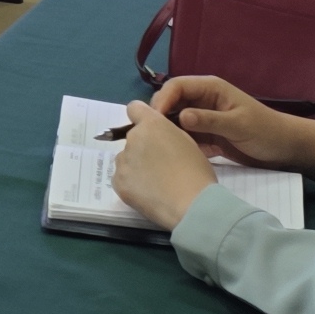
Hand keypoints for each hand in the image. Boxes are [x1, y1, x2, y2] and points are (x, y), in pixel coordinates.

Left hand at [109, 103, 217, 229]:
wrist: (192, 204)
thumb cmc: (197, 172)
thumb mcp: (188, 143)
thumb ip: (167, 134)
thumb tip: (158, 139)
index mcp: (152, 124)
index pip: (134, 108)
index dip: (141, 118)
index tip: (150, 132)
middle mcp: (133, 138)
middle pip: (132, 138)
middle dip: (142, 147)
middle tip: (159, 166)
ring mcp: (122, 160)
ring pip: (126, 159)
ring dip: (136, 166)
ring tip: (155, 183)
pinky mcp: (118, 182)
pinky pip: (121, 178)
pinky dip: (132, 184)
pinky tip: (148, 194)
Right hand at [157, 72, 314, 182]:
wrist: (285, 150)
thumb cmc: (265, 131)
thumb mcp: (238, 125)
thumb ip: (210, 120)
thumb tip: (181, 117)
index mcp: (210, 89)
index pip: (177, 86)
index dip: (162, 99)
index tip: (154, 120)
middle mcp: (202, 100)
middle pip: (171, 102)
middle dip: (160, 116)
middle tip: (151, 136)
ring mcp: (203, 118)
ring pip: (176, 121)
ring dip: (168, 131)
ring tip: (158, 148)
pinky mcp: (206, 136)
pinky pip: (185, 137)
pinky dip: (179, 144)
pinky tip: (173, 156)